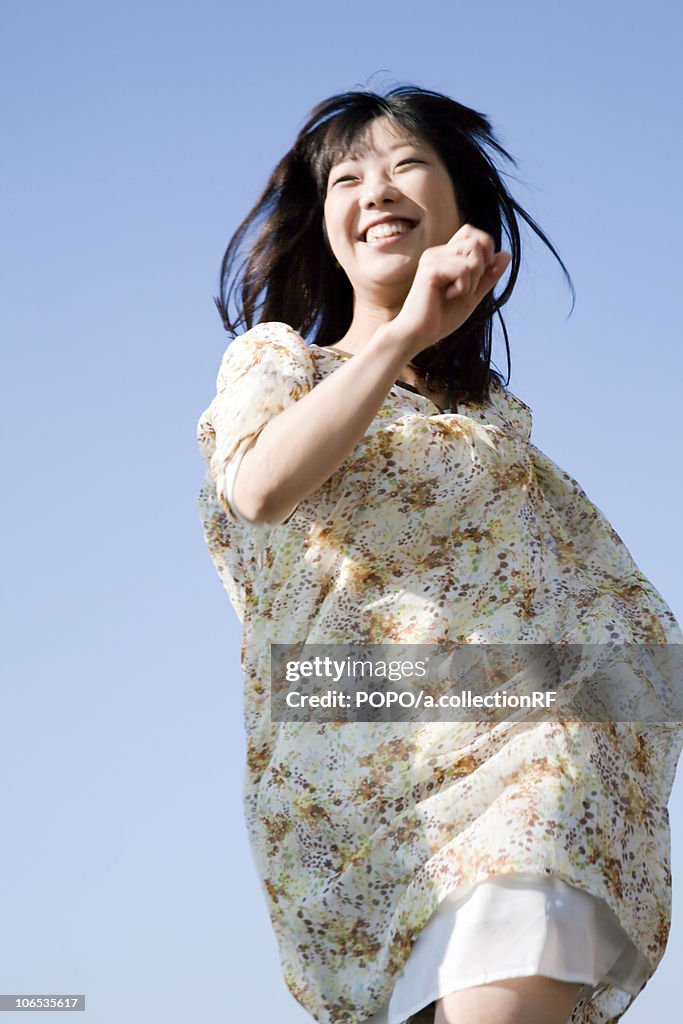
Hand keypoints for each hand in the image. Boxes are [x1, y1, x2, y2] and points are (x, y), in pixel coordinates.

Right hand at [392, 225, 510, 357]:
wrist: (419, 334)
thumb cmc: (441, 318)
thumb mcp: (472, 295)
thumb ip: (488, 276)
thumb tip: (506, 254)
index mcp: (445, 255)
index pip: (472, 233)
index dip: (485, 248)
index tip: (479, 275)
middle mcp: (437, 252)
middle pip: (477, 240)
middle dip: (482, 266)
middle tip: (466, 286)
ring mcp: (432, 258)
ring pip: (473, 253)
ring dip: (472, 279)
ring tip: (455, 293)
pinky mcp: (430, 269)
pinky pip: (463, 269)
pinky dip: (463, 287)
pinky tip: (447, 296)